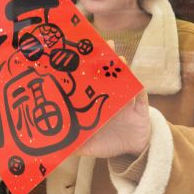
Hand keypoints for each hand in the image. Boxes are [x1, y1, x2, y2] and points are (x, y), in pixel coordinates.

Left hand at [75, 40, 150, 157]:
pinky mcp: (140, 106)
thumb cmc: (107, 141)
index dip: (85, 65)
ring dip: (122, 68)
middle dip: (106, 56)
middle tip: (104, 43)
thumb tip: (52, 149)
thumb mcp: (87, 144)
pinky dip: (138, 88)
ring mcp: (126, 97)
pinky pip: (140, 94)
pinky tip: (135, 83)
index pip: (89, 78)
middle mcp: (110, 93)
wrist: (132, 150)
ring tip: (118, 59)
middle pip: (108, 71)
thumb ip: (72, 143)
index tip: (78, 51)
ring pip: (125, 78)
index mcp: (95, 99)